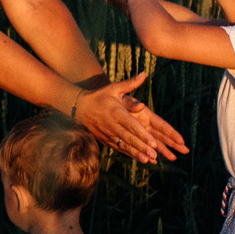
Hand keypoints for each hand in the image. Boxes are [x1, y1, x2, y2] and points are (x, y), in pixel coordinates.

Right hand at [72, 71, 187, 163]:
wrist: (79, 108)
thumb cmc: (100, 96)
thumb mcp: (114, 88)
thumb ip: (130, 83)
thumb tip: (144, 74)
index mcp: (116, 112)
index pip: (131, 125)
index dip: (142, 134)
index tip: (153, 142)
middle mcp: (112, 125)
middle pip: (130, 138)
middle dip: (143, 147)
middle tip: (155, 154)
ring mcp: (109, 134)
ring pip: (125, 145)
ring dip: (137, 153)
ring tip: (149, 159)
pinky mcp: (106, 140)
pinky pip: (120, 148)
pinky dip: (130, 154)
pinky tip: (141, 159)